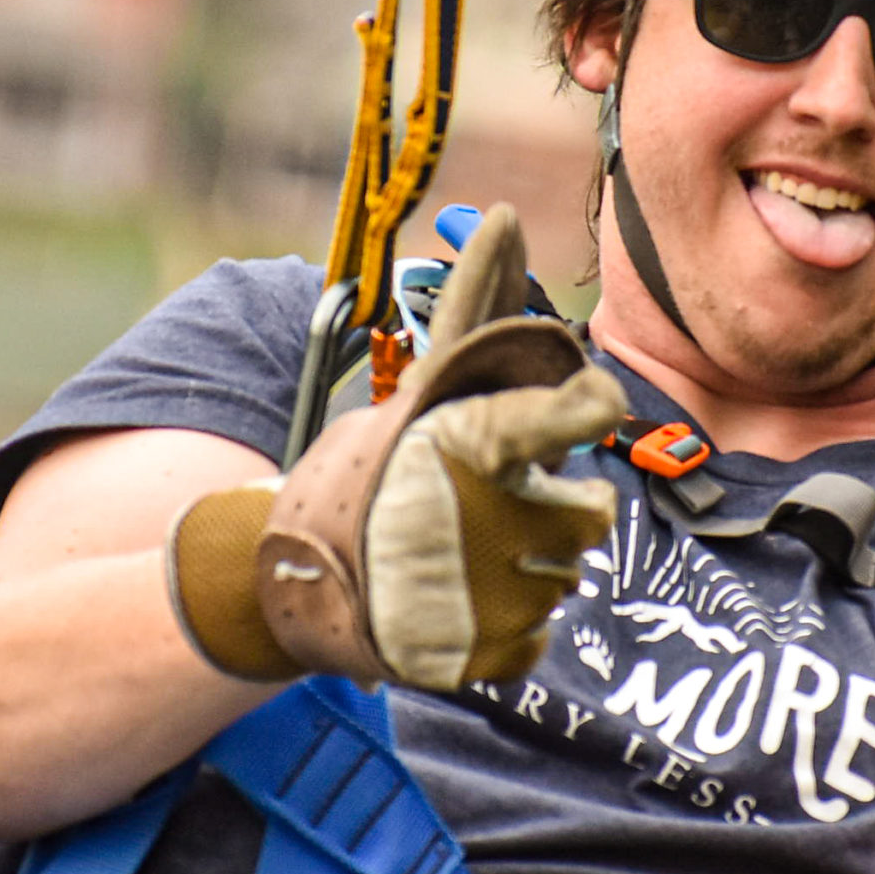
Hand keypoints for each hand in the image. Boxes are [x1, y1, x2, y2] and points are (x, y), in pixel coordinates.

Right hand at [169, 205, 623, 688]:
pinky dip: (504, 624)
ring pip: (566, 574)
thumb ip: (477, 313)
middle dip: (544, 507)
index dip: (587, 407)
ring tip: (457, 553)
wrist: (286, 585)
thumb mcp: (415, 390)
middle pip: (588, 511)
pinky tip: (454, 601)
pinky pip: (540, 637)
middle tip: (481, 505)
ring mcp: (490, 597)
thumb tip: (505, 213)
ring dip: (524, 564)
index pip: (581, 411)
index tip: (578, 407)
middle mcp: (492, 519)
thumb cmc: (362, 473)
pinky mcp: (485, 661)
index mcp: (473, 442)